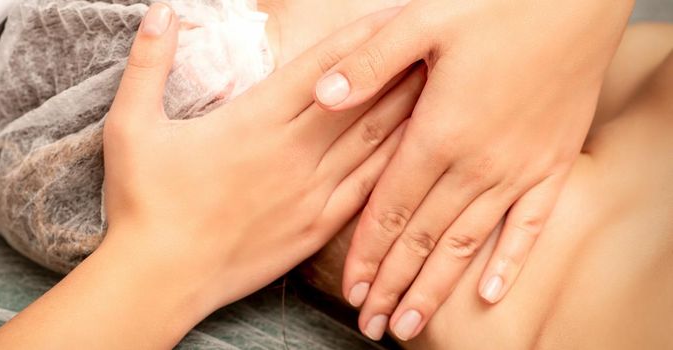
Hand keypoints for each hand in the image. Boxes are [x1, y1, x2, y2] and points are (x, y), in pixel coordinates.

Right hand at [103, 5, 422, 316]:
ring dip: (409, 109)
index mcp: (255, 121)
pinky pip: (369, 189)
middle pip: (362, 98)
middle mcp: (293, 152)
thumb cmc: (142, 202)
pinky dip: (399, 164)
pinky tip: (423, 150)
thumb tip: (160, 10)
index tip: (395, 16)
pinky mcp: (315, 227)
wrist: (159, 278)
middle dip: (400, 65)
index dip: (363, 38)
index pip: (324, 68)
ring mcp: (310, 192)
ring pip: (374, 142)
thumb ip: (149, 63)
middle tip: (434, 42)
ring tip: (443, 82)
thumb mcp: (131, 125)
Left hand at [313, 0, 633, 340]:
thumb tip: (322, 95)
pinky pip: (530, 224)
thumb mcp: (421, 20)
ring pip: (470, 243)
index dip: (369, 254)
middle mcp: (479, 163)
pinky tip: (492, 294)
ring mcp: (520, 168)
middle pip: (426, 239)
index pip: (393, 209)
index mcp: (440, 132)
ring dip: (438, 287)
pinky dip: (511, 261)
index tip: (352, 291)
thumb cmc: (496, 5)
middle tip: (372, 326)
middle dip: (394, 285)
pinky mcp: (554, 163)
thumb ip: (369, 63)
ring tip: (411, 324)